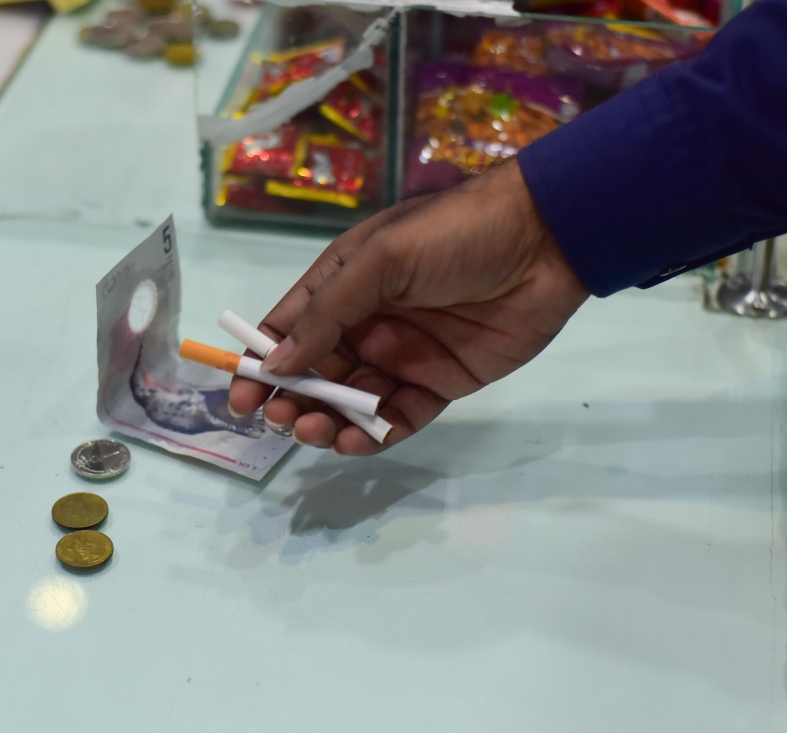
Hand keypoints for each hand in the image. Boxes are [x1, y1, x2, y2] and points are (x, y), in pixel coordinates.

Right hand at [228, 161, 589, 454]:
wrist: (545, 241)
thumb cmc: (453, 236)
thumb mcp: (381, 261)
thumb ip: (328, 313)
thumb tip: (276, 363)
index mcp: (344, 283)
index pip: (288, 328)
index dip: (260, 364)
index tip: (241, 400)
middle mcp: (366, 321)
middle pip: (314, 373)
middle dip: (292, 400)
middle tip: (283, 420)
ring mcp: (403, 354)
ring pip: (351, 401)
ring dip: (327, 421)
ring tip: (317, 432)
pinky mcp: (440, 382)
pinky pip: (398, 416)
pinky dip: (374, 434)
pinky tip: (357, 440)